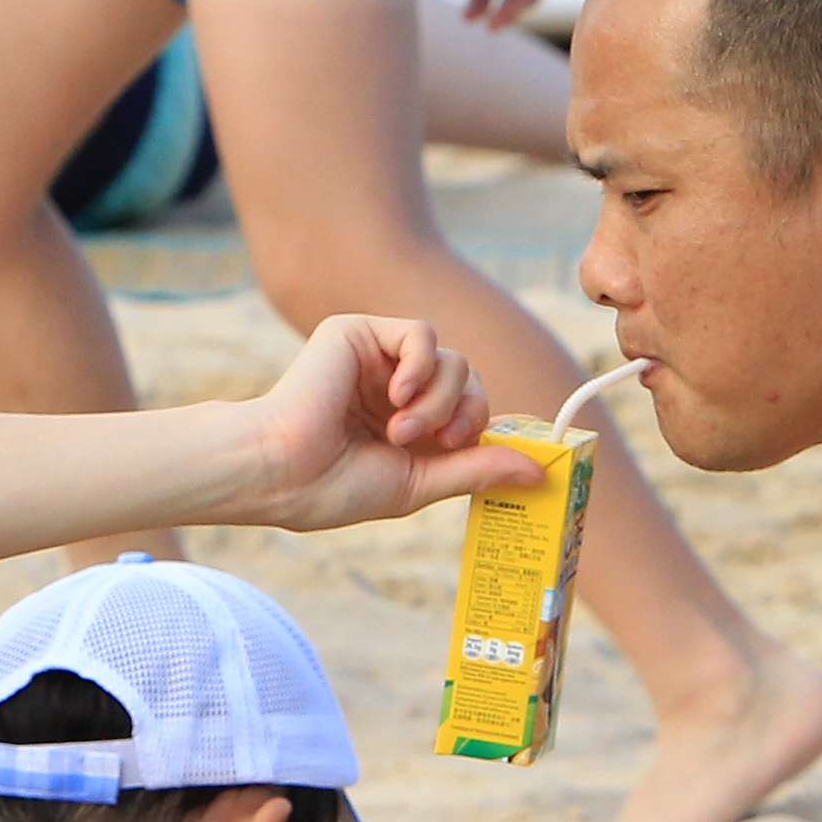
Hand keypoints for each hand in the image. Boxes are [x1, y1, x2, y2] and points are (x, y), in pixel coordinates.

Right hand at [234, 317, 530, 531]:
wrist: (281, 472)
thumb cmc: (335, 488)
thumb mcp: (420, 483)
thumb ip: (476, 469)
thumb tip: (540, 469)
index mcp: (406, 424)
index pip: (469, 410)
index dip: (478, 426)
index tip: (464, 449)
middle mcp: (395, 388)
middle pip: (468, 381)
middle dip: (464, 414)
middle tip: (436, 442)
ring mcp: (378, 360)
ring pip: (450, 360)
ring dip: (438, 400)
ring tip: (399, 430)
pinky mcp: (359, 333)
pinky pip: (420, 334)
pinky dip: (420, 365)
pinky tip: (396, 394)